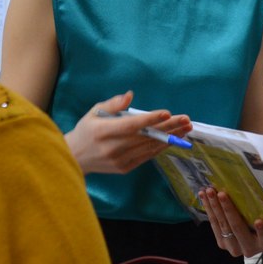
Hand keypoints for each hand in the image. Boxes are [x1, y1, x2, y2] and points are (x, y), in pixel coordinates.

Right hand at [65, 91, 191, 174]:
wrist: (76, 158)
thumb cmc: (86, 130)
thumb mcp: (94, 112)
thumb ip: (113, 104)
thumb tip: (130, 95)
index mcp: (103, 131)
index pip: (131, 125)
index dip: (150, 119)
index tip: (167, 112)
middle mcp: (113, 147)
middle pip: (145, 136)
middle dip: (168, 127)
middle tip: (186, 120)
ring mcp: (120, 160)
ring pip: (149, 147)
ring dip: (170, 137)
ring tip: (185, 128)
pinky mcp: (125, 168)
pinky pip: (147, 156)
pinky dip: (160, 147)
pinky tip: (173, 139)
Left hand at [199, 187, 262, 257]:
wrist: (252, 240)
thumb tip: (257, 187)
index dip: (262, 231)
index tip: (259, 221)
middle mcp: (250, 249)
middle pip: (238, 228)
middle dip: (228, 209)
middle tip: (221, 194)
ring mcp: (234, 248)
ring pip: (223, 225)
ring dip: (214, 206)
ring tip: (209, 191)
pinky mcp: (222, 244)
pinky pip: (214, 224)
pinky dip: (209, 209)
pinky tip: (204, 196)